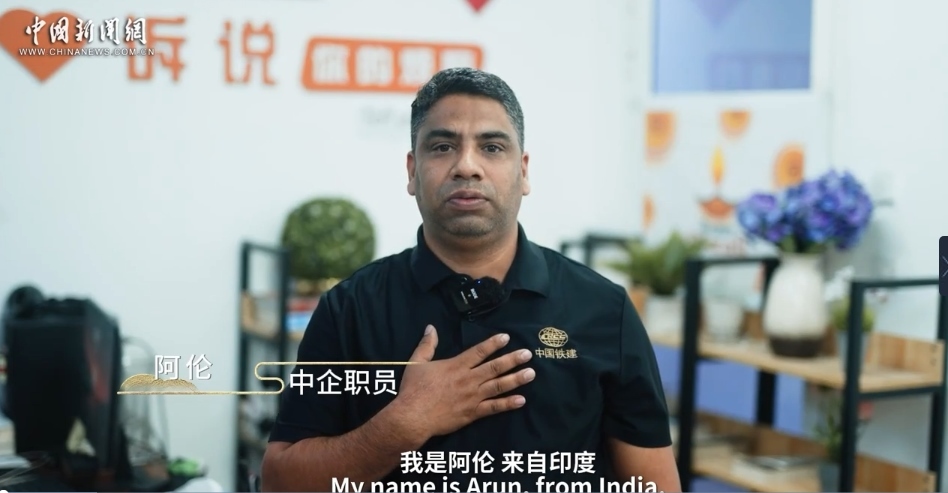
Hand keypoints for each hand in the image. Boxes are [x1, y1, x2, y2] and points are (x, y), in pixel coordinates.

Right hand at [390, 325, 534, 439]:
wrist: (412, 417)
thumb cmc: (413, 390)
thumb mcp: (416, 363)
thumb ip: (426, 345)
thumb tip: (431, 328)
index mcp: (456, 366)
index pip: (479, 352)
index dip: (493, 344)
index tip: (507, 337)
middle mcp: (468, 379)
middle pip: (495, 367)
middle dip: (513, 360)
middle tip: (528, 354)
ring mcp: (472, 397)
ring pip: (498, 386)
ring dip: (516, 379)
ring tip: (531, 373)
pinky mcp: (472, 413)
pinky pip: (494, 408)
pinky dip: (508, 404)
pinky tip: (522, 400)